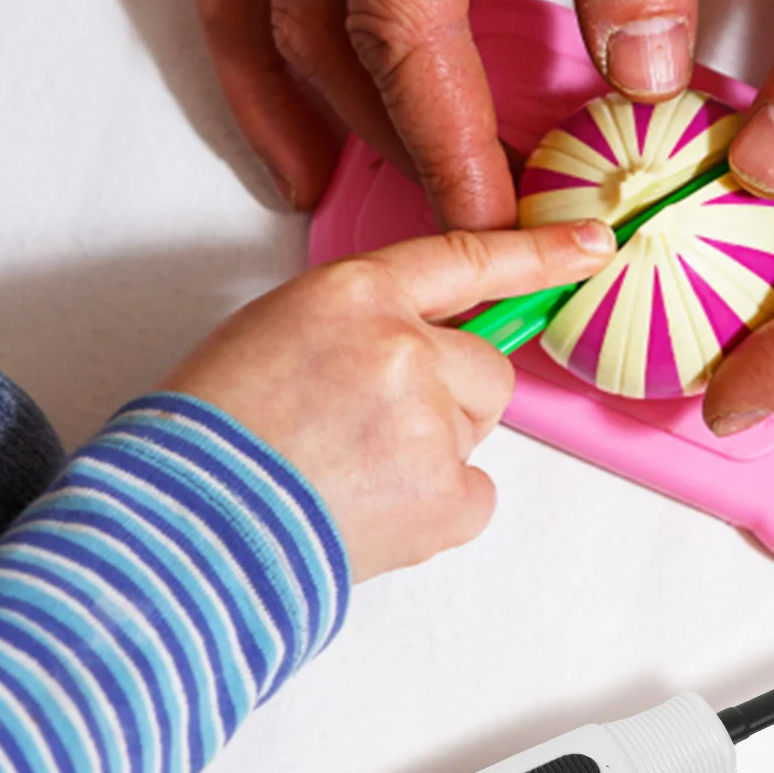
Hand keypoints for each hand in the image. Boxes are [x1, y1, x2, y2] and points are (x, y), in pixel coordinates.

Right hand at [161, 221, 613, 579]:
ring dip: (434, 452)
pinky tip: (373, 511)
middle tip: (368, 433)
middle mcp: (404, 346)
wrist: (179, 529)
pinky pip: (475, 494)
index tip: (594, 243)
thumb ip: (363, 324)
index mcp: (355, 294)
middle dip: (450, 398)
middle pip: (485, 366)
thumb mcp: (279, 332)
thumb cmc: (211, 435)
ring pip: (476, 430)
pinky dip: (437, 509)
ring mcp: (430, 420)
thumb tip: (421, 347)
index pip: (467, 258)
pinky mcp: (445, 491)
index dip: (537, 253)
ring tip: (351, 475)